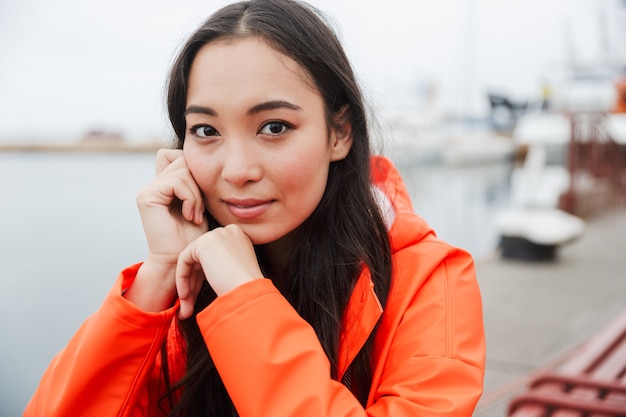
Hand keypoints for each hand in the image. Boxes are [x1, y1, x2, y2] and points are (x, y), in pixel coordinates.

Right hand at [127, 149, 208, 311]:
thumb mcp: (199, 204)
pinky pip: (177, 181)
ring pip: (182, 170)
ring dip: (196, 193)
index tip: (201, 199)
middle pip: (181, 159)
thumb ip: (195, 183)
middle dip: (197, 182)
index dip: (195, 171)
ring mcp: (147, 190)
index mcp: (163, 186)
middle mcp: (152, 186)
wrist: (180, 262)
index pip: (179, 157)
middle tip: (200, 208)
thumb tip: (201, 160)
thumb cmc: (193, 238)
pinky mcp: (146, 197)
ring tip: (196, 215)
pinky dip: (190, 197)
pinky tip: (190, 216)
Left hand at [176, 224, 262, 318]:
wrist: (249, 291)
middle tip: (189, 303)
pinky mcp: (204, 243)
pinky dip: (182, 279)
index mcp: (239, 237)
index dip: (203, 277)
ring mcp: (217, 235)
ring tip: (185, 308)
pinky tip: (185, 296)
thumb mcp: (236, 270)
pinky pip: (184, 260)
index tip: (199, 295)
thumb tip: (206, 271)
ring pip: (192, 260)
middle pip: (202, 258)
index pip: (214, 256)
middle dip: (194, 283)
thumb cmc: (246, 288)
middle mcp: (228, 232)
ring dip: (187, 285)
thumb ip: (222, 265)